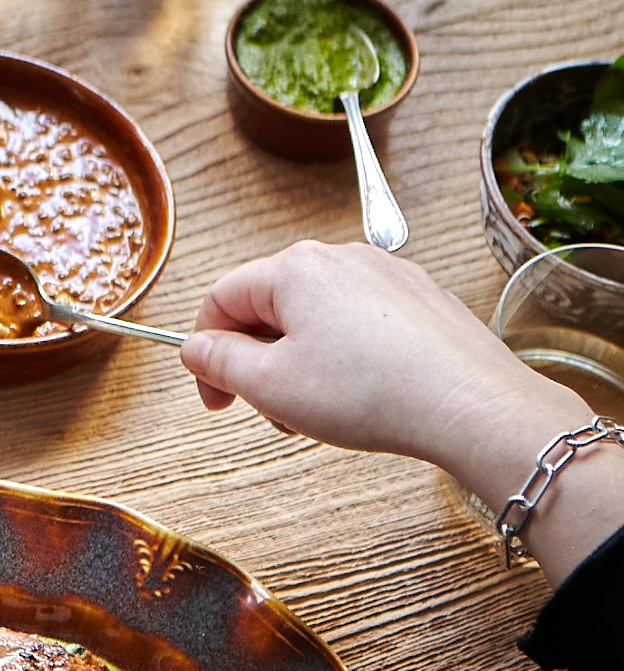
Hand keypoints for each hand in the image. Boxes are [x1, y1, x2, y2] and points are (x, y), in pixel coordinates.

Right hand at [183, 241, 619, 579]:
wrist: (473, 406)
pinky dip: (349, 357)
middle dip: (261, 361)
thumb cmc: (375, 393)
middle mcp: (342, 258)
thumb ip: (219, 361)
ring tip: (323, 412)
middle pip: (272, 306)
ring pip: (319, 317)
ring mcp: (388, 275)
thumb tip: (197, 348)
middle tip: (272, 411)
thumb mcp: (271, 386)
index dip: (206, 350)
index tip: (214, 395)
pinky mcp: (423, 300)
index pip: (222, 299)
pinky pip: (364, 323)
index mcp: (294, 268)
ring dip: (303, 363)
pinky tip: (366, 397)